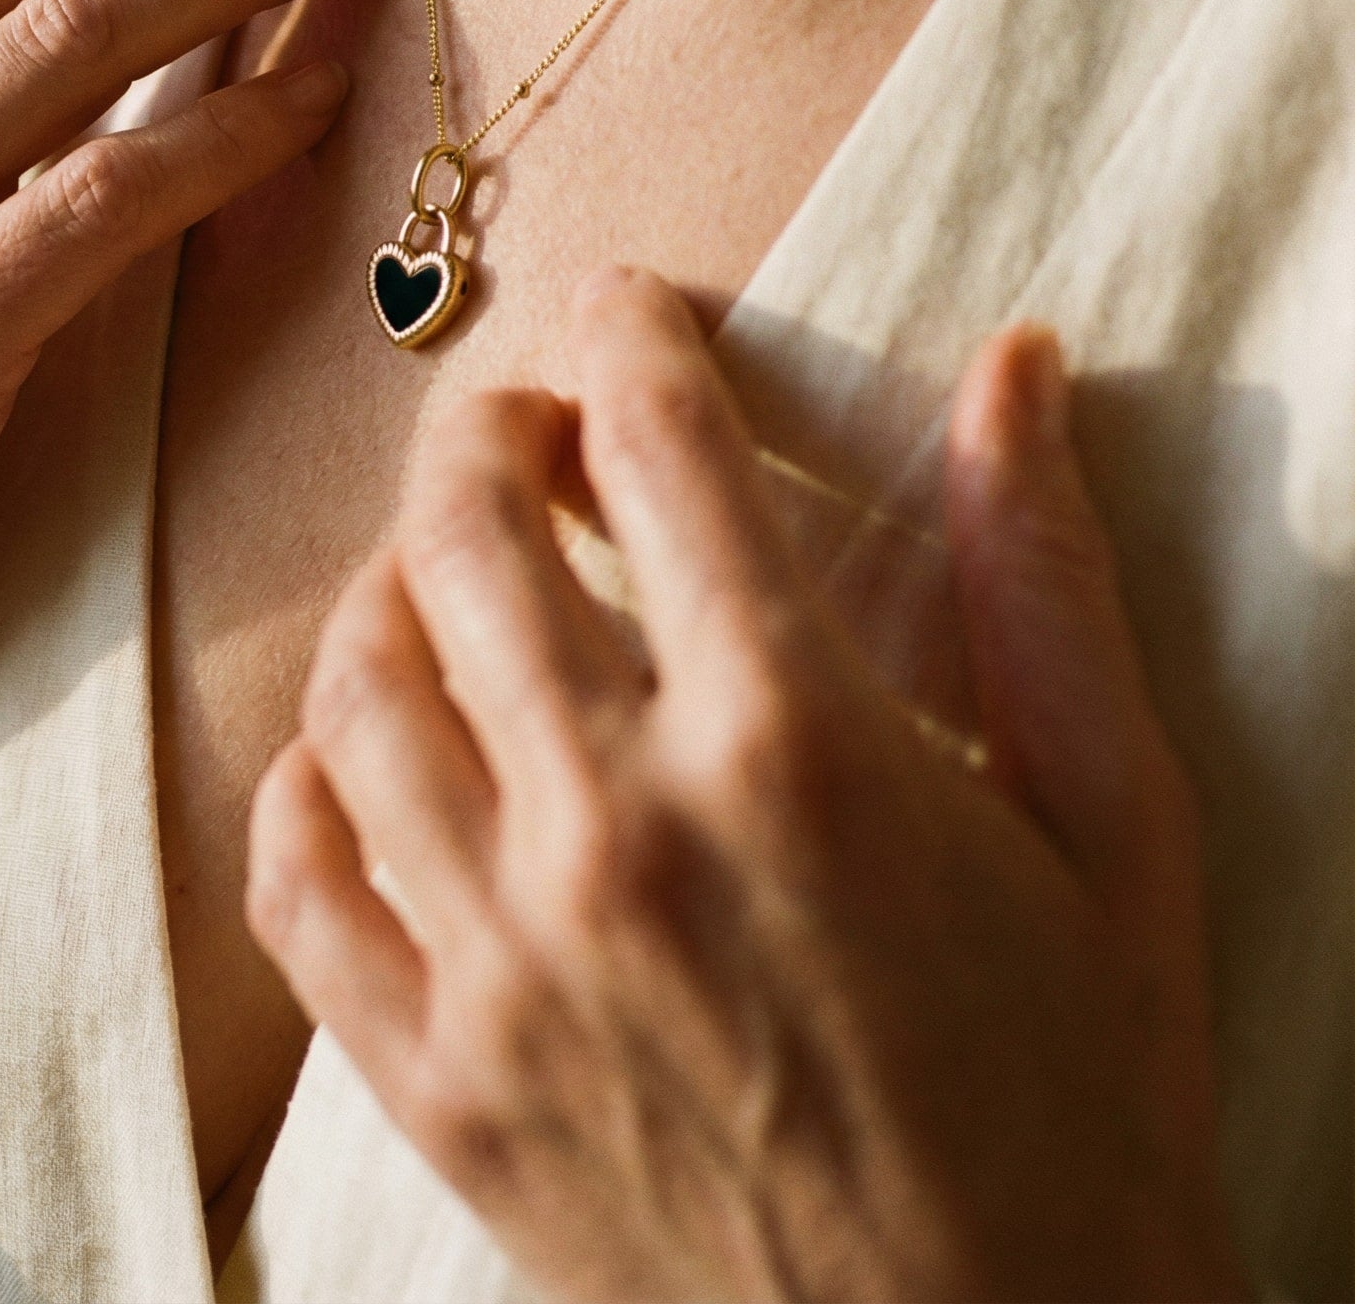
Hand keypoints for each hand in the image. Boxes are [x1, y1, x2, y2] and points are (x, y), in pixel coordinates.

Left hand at [249, 267, 1250, 1303]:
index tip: (629, 307)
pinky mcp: (441, 1084)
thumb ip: (1044, 578)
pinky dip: (309, 775)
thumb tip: (1010, 366)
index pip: (657, 442)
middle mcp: (621, 832)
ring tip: (456, 574)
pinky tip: (375, 751)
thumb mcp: (1116, 829)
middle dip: (488, 427)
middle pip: (467, 529)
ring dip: (393, 582)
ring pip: (358, 682)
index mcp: (798, 745)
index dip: (632, 332)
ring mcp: (505, 965)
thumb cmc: (1081, 1106)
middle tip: (531, 426)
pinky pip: (297, 877)